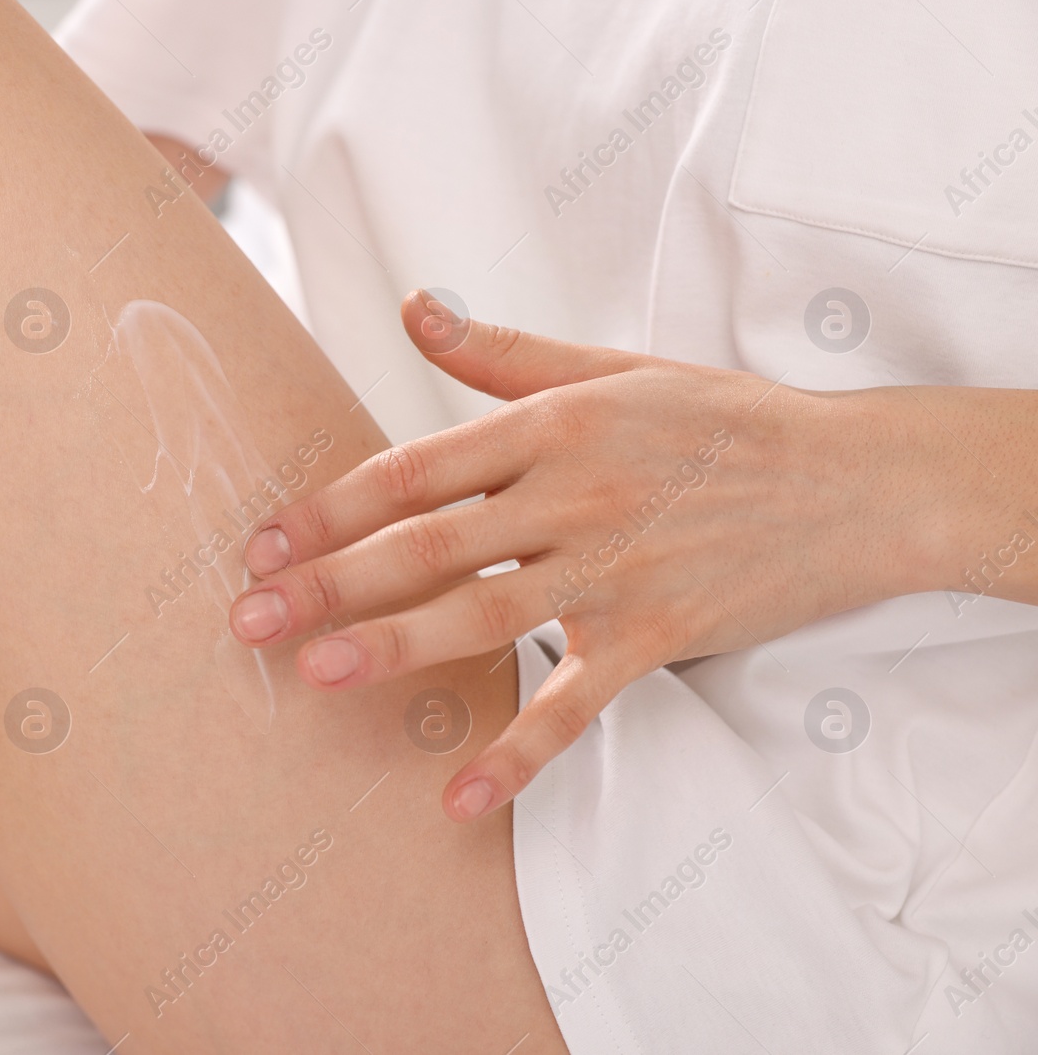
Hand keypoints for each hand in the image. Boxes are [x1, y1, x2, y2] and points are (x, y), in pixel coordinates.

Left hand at [231, 290, 930, 820]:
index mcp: (552, 424)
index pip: (415, 468)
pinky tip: (459, 796)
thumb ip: (501, 352)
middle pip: (429, 543)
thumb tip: (414, 309)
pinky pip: (576, 704)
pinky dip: (518, 753)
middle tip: (251, 618)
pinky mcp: (657, 637)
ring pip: (485, 615)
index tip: (265, 542)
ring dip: (394, 648)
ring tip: (316, 675)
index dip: (331, 507)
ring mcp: (615, 571)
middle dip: (331, 581)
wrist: (856, 482)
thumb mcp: (613, 369)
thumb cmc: (725, 421)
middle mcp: (572, 495)